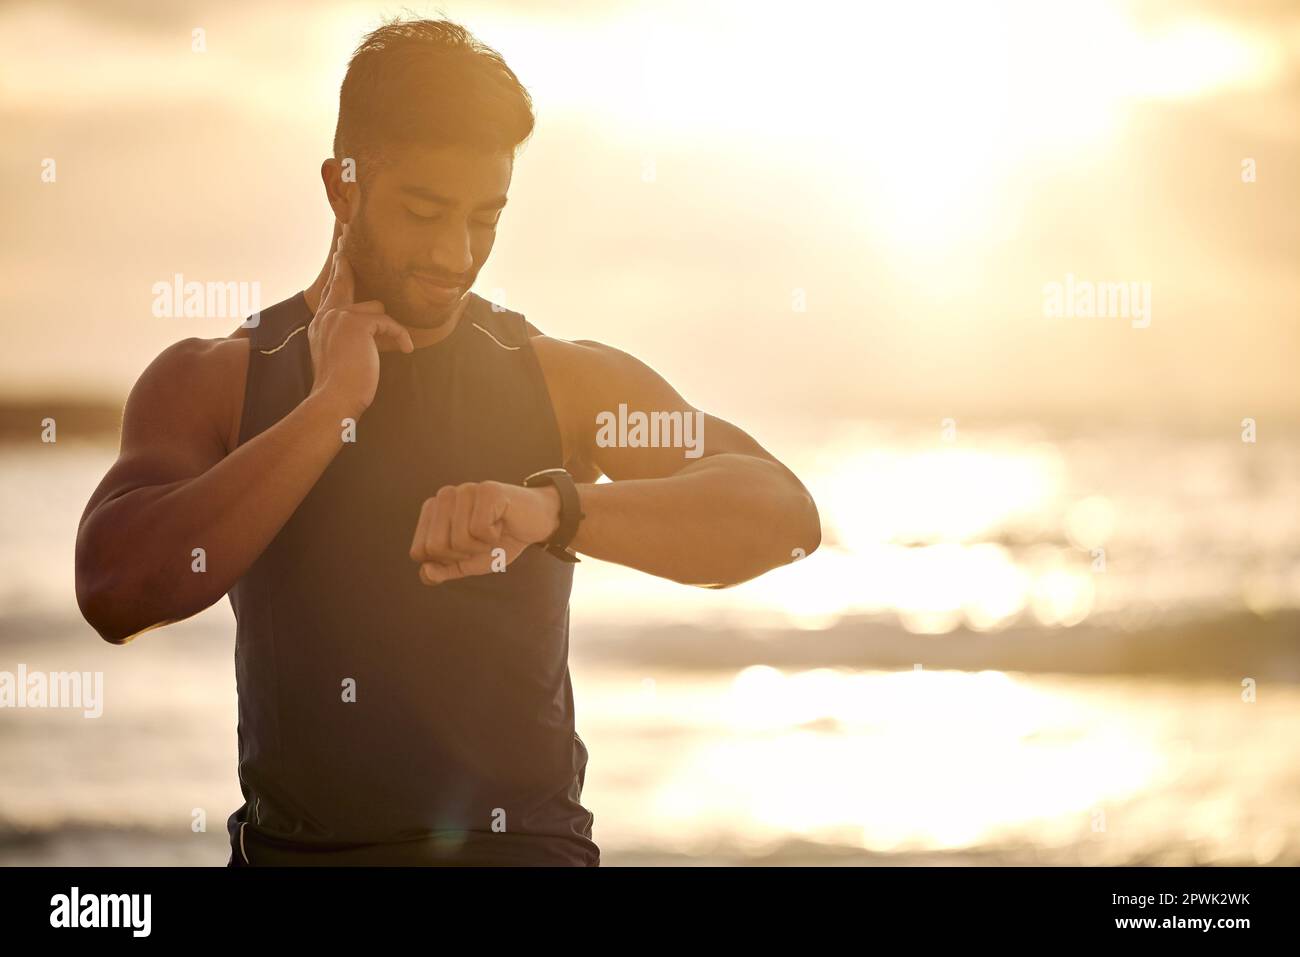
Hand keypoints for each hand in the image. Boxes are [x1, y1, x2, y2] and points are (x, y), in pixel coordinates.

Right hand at [307, 224, 413, 419]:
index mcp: (321, 325)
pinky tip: (406, 349)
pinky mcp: (358, 324)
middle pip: (341, 282)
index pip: (331, 294)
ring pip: (376, 307)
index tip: (340, 254)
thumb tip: (380, 323)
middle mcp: (327, 317)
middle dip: (345, 262)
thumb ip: (355, 337)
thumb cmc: (343, 386)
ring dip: (389, 327)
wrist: (335, 398)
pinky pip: (389, 322)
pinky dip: (400, 336)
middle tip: (344, 240)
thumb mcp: (346, 356)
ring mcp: (340, 317)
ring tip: (399, 344)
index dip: (337, 275)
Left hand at [409, 481, 561, 583]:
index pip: (419, 552)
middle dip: (462, 555)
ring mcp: (464, 490)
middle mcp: (444, 496)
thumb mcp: (468, 563)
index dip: (446, 561)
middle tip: (481, 541)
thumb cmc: (501, 541)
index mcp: (432, 511)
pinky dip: (494, 536)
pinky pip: (480, 529)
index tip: (466, 549)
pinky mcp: (486, 490)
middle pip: (435, 547)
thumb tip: (426, 572)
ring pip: (458, 540)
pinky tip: (502, 523)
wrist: (537, 524)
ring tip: (493, 531)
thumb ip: (444, 570)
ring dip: (482, 546)